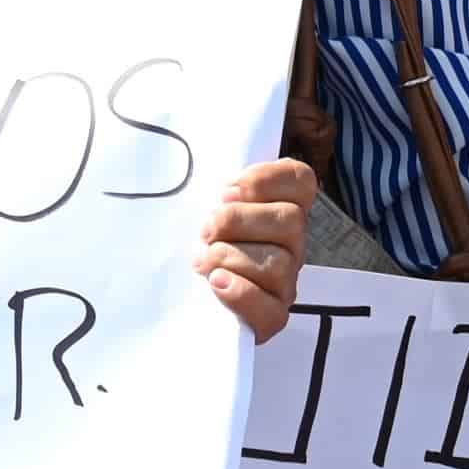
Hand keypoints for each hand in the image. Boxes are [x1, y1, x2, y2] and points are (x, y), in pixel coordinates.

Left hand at [200, 156, 314, 338]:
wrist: (168, 301)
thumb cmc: (183, 240)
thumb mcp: (189, 204)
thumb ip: (200, 181)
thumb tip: (186, 151)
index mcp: (276, 208)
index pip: (300, 180)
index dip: (266, 179)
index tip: (224, 191)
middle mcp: (289, 243)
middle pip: (290, 220)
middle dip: (237, 221)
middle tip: (204, 230)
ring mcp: (284, 282)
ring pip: (279, 262)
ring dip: (230, 257)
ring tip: (201, 261)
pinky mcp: (271, 317)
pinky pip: (272, 309)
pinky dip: (242, 293)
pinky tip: (216, 282)